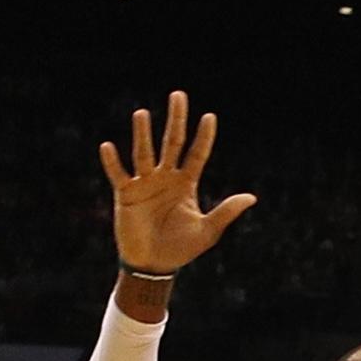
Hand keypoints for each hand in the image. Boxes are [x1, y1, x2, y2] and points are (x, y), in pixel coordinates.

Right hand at [98, 91, 257, 276]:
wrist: (154, 265)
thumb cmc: (181, 249)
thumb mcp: (208, 231)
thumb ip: (226, 212)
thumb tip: (252, 197)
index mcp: (186, 183)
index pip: (197, 154)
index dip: (204, 137)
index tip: (210, 116)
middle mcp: (166, 178)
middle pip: (172, 142)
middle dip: (176, 120)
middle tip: (178, 95)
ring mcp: (145, 183)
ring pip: (144, 153)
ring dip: (143, 134)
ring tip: (142, 113)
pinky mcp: (126, 194)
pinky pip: (119, 174)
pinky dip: (112, 162)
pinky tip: (108, 146)